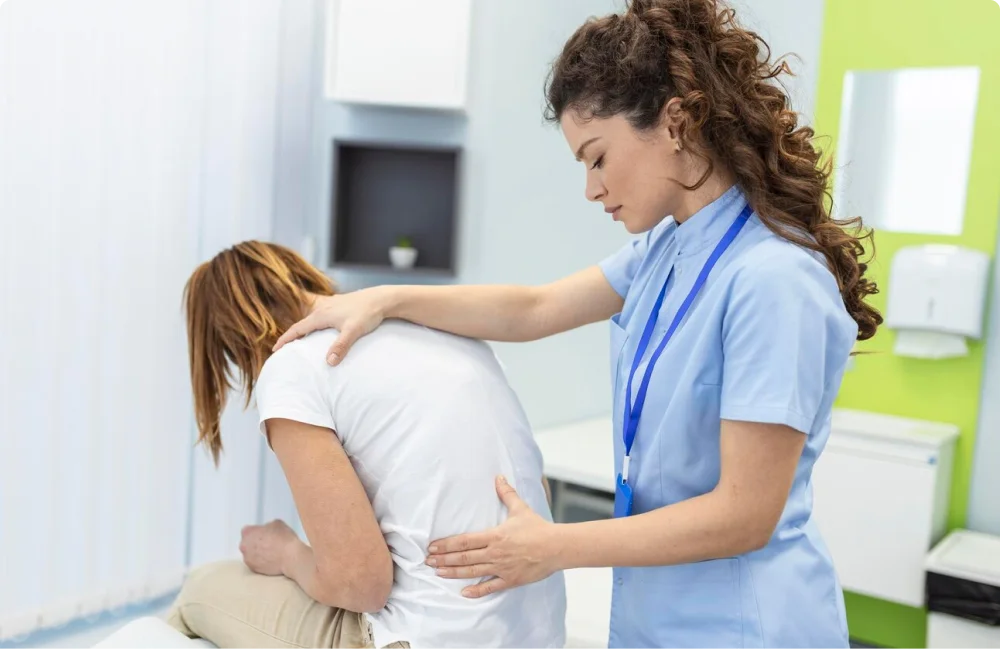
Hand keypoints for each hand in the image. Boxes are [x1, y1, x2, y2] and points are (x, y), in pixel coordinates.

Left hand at [239, 519, 298, 576]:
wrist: (290, 557)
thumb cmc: (284, 540)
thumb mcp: (277, 523)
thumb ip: (267, 525)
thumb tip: (267, 530)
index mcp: (248, 533)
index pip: (248, 530)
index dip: (257, 531)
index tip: (264, 533)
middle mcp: (244, 546)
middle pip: (247, 543)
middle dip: (255, 542)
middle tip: (268, 542)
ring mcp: (248, 559)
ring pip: (251, 554)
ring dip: (257, 552)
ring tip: (271, 551)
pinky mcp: (253, 569)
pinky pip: (256, 563)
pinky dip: (261, 561)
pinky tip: (271, 559)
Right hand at [272, 288, 390, 364]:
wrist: (382, 299)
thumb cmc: (368, 313)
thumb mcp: (353, 331)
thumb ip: (341, 346)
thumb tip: (329, 362)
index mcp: (322, 315)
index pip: (298, 329)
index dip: (285, 339)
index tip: (275, 350)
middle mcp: (323, 309)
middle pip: (302, 324)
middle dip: (291, 335)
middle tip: (283, 348)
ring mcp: (331, 306)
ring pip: (311, 319)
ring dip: (303, 329)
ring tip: (299, 340)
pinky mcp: (340, 306)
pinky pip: (321, 317)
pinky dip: (315, 324)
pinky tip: (321, 329)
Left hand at [425, 476, 560, 597]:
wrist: (556, 547)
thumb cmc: (538, 527)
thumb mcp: (520, 508)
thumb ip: (506, 494)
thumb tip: (498, 477)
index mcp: (494, 536)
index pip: (464, 541)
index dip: (446, 544)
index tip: (432, 547)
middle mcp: (494, 553)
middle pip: (463, 557)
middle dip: (444, 559)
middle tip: (427, 561)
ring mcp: (501, 568)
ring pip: (472, 572)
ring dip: (453, 573)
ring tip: (438, 573)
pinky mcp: (510, 580)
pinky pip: (490, 587)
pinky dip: (476, 591)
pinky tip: (464, 593)